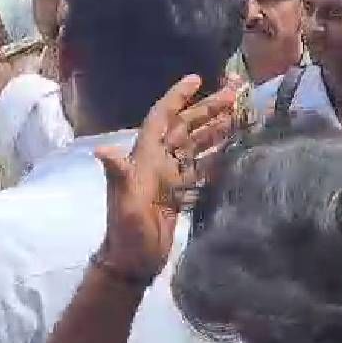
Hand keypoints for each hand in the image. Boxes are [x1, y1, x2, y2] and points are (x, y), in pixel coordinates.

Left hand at [94, 75, 242, 280]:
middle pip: (185, 128)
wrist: (132, 263)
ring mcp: (170, 178)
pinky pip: (202, 167)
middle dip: (207, 109)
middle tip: (234, 94)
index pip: (161, 118)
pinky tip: (235, 148)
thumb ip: (118, 175)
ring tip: (240, 115)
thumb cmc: (126, 232)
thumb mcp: (123, 202)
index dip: (177, 97)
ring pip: (196, 145)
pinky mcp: (181, 193)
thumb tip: (102, 151)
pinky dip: (218, 155)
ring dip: (216, 129)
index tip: (197, 79)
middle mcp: (158, 162)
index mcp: (144, 158)